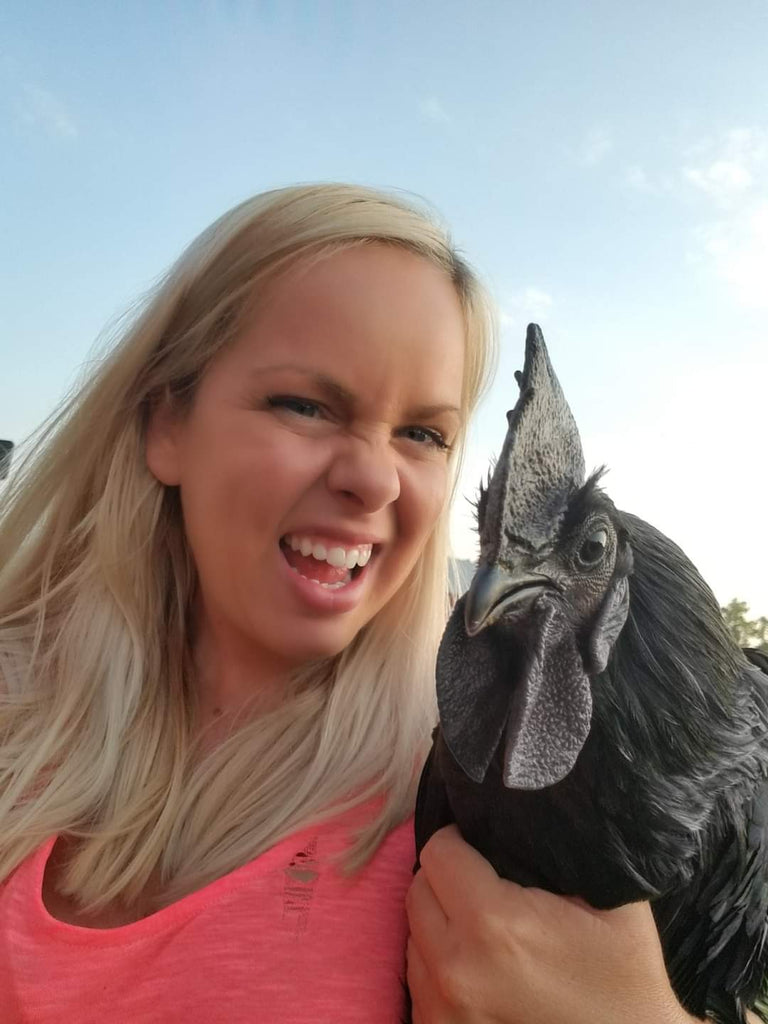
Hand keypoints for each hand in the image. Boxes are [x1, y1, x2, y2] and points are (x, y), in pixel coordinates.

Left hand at [406, 825, 699, 1023]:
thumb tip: (521, 811)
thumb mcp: (610, 898)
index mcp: (494, 923)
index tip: (484, 847)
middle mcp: (455, 967)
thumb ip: (558, 851)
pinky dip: (438, 963)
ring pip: (413, 935)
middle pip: (418, 890)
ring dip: (439, 921)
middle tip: (483, 883)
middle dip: (446, 877)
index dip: (461, 840)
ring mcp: (442, 1009)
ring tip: (481, 926)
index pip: (438, 851)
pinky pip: (418, 979)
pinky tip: (476, 964)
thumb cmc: (626, 977)